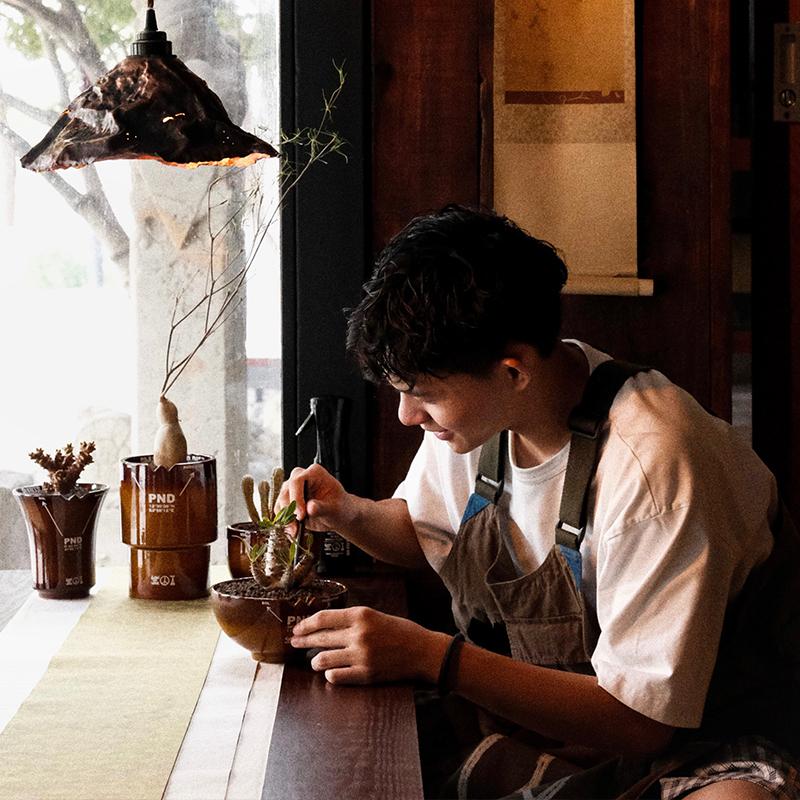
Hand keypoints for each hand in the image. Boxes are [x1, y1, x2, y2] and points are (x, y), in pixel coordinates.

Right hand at [278, 463, 351, 530]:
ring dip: (286, 519)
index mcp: (314, 472)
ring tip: (296, 531)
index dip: (296, 498)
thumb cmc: (338, 507)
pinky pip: (280, 511)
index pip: (297, 481)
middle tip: (296, 526)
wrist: (336, 515)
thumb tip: (310, 507)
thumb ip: (322, 507)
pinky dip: (284, 522)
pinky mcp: (287, 501)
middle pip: (286, 492)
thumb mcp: (334, 509)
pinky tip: (293, 530)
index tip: (300, 515)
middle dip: (289, 511)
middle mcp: (300, 477)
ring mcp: (291, 489)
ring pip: (280, 502)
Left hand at [289, 606, 448, 684]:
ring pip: (323, 660)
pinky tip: (331, 672)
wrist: (423, 651)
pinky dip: (330, 674)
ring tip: (315, 661)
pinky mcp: (366, 674)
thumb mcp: (375, 616)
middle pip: (320, 638)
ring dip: (315, 661)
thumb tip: (324, 626)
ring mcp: (361, 656)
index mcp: (361, 615)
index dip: (306, 624)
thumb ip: (352, 621)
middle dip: (303, 641)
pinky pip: (336, 676)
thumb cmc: (400, 631)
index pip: (323, 618)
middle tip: (294, 643)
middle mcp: (359, 634)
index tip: (297, 628)